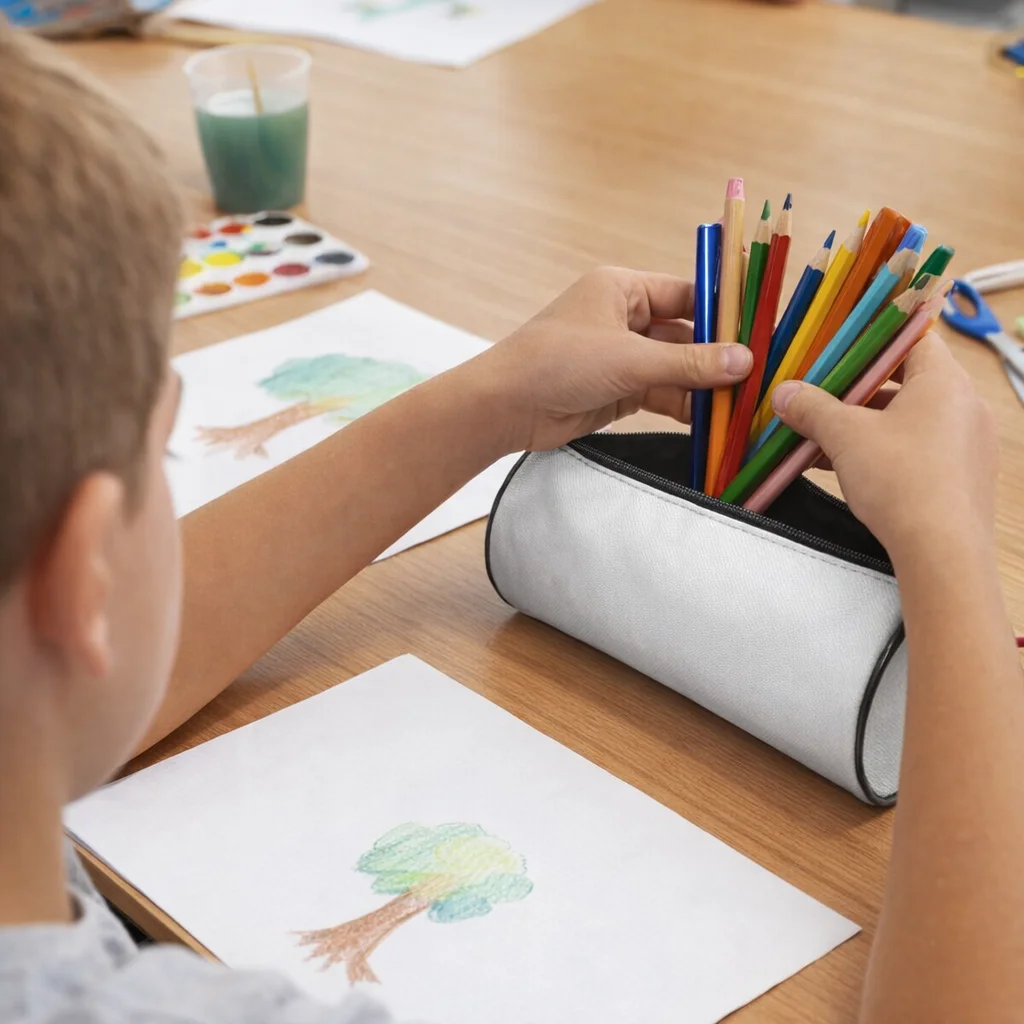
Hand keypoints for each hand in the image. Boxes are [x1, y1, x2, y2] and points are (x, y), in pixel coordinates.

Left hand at [465, 267, 752, 452]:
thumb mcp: (629, 360)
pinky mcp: (617, 390)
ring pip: (675, 368)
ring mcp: (620, 356)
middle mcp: (623, 318)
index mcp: (622, 289)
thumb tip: (744, 361)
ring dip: (704, 385)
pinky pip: (661, 393)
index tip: (761, 327)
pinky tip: (714, 419)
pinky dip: (684, 405)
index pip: (686, 292)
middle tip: (761, 373)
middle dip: (718, 355)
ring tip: (745, 401)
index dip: (724, 310)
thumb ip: (689, 364)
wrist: (504, 407)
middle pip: (685, 333)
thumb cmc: (557, 363)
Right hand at [770, 332, 997, 557]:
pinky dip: (885, 449)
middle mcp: (966, 404)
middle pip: (908, 378)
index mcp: (945, 380)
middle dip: (860, 387)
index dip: (874, 336)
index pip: (913, 336)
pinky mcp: (963, 475)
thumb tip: (784, 393)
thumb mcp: (845, 437)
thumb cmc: (900, 480)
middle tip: (822, 392)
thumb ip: (812, 408)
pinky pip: (920, 447)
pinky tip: (847, 467)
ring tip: (824, 435)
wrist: (942, 553)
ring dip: (867, 422)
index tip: (839, 345)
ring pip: (910, 416)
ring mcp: (968, 442)